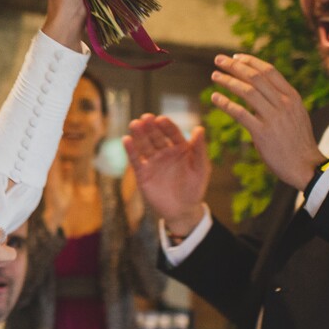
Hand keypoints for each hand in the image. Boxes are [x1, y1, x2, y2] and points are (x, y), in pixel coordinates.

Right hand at [124, 114, 209, 237]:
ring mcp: (153, 162)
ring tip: (135, 124)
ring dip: (139, 134)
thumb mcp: (201, 168)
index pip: (172, 133)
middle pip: (156, 136)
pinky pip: (135, 160)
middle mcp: (165, 152)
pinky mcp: (143, 173)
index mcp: (180, 148)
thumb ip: (199, 149)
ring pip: (144, 145)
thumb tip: (199, 128)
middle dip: (151, 127)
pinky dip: (130, 150)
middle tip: (145, 118)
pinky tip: (126, 140)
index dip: (167, 126)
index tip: (161, 119)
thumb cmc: (194, 188)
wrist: (182, 210)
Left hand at [209, 54, 322, 190]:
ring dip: (228, 81)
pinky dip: (225, 103)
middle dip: (234, 66)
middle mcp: (284, 103)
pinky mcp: (263, 133)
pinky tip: (215, 98)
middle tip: (218, 59)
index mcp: (292, 96)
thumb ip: (282, 99)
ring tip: (214, 76)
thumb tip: (263, 86)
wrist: (306, 166)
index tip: (236, 57)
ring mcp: (274, 118)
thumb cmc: (298, 141)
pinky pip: (240, 113)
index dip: (250, 61)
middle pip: (255, 77)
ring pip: (247, 92)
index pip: (269, 71)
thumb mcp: (296, 114)